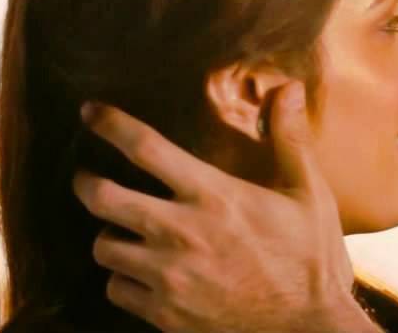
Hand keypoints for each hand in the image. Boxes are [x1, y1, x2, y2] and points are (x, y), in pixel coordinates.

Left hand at [73, 84, 377, 331]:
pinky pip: (116, 288)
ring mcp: (169, 276)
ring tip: (123, 231)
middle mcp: (182, 233)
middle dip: (86, 183)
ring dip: (109, 234)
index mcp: (214, 196)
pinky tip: (140, 272)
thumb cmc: (311, 258)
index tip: (90, 112)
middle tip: (88, 179)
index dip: (110, 124)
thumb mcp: (308, 193)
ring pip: (103, 246)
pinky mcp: (165, 313)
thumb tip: (288, 87)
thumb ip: (289, 138)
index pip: (146, 148)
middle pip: (101, 197)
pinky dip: (122, 278)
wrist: (308, 328)